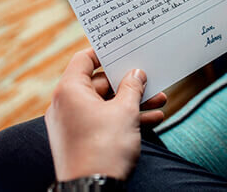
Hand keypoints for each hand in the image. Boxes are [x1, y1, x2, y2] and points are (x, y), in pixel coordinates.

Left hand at [45, 48, 166, 180]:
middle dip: (128, 82)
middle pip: (99, 83)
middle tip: (150, 78)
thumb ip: (132, 87)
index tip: (123, 48)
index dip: (104, 52)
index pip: (84, 59)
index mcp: (70, 91)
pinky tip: (153, 118)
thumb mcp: (125, 111)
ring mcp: (72, 124)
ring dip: (132, 101)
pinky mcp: (80, 140)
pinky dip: (124, 118)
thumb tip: (136, 73)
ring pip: (105, 104)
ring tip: (160, 100)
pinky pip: (103, 121)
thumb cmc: (104, 147)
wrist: (93, 189)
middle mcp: (66, 105)